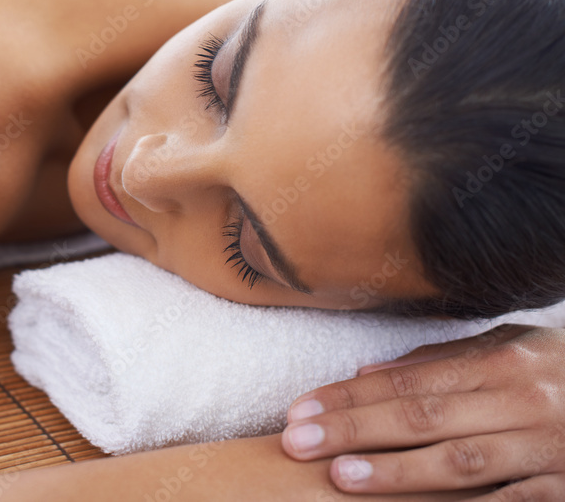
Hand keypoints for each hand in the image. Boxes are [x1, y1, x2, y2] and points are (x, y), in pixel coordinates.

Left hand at [280, 324, 564, 499]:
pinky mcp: (564, 490)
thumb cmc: (562, 374)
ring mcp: (547, 451)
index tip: (301, 410)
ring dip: (397, 473)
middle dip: (355, 430)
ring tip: (342, 478)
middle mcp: (524, 402)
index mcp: (504, 362)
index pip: (409, 382)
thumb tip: (366, 373)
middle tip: (297, 441)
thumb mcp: (512, 349)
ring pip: (461, 463)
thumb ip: (441, 362)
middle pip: (423, 417)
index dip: (350, 396)